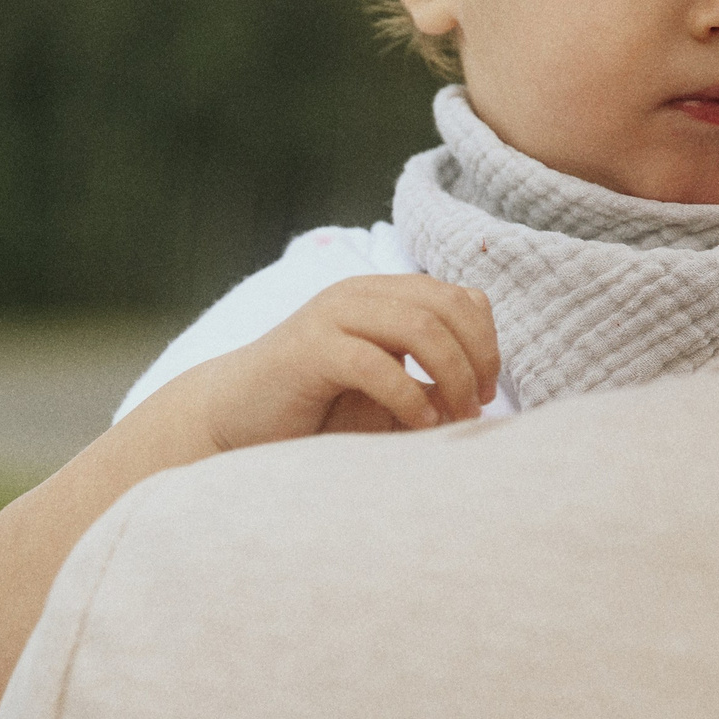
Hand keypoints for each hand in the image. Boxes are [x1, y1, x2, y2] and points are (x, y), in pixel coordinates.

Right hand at [178, 275, 499, 452]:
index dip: (485, 340)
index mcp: (382, 295)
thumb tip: (480, 389)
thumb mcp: (383, 386)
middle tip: (477, 404)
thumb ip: (426, 376)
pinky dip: (409, 396)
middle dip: (476, 357)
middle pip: (447, 306)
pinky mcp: (309, 350)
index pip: (459, 297)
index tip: (485, 390)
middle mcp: (359, 294)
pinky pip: (376, 363)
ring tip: (456, 416)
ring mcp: (332, 316)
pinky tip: (419, 424)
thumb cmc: (315, 409)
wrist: (233, 417)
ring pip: (419, 326)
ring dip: (451, 374)